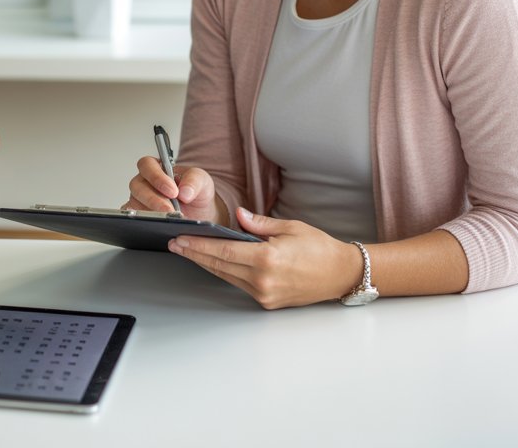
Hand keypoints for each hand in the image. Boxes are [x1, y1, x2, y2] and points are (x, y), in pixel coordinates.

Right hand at [124, 159, 223, 224]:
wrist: (198, 213)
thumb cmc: (195, 192)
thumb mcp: (202, 181)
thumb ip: (194, 181)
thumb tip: (184, 192)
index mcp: (157, 168)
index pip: (147, 165)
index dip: (157, 177)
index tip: (173, 191)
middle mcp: (144, 183)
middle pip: (137, 186)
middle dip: (154, 199)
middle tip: (171, 209)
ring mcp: (139, 200)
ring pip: (134, 204)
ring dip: (151, 212)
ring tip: (169, 219)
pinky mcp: (138, 216)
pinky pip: (134, 219)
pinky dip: (144, 222)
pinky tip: (159, 226)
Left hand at [167, 208, 364, 308]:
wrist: (341, 274)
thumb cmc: (320, 249)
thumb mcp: (290, 227)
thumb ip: (259, 223)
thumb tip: (237, 216)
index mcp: (267, 259)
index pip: (222, 251)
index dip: (198, 245)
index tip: (181, 239)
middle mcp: (263, 280)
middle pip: (219, 265)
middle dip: (194, 254)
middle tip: (175, 245)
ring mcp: (264, 294)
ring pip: (226, 276)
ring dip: (206, 263)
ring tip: (188, 251)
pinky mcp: (267, 301)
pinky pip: (238, 284)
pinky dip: (225, 271)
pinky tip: (214, 261)